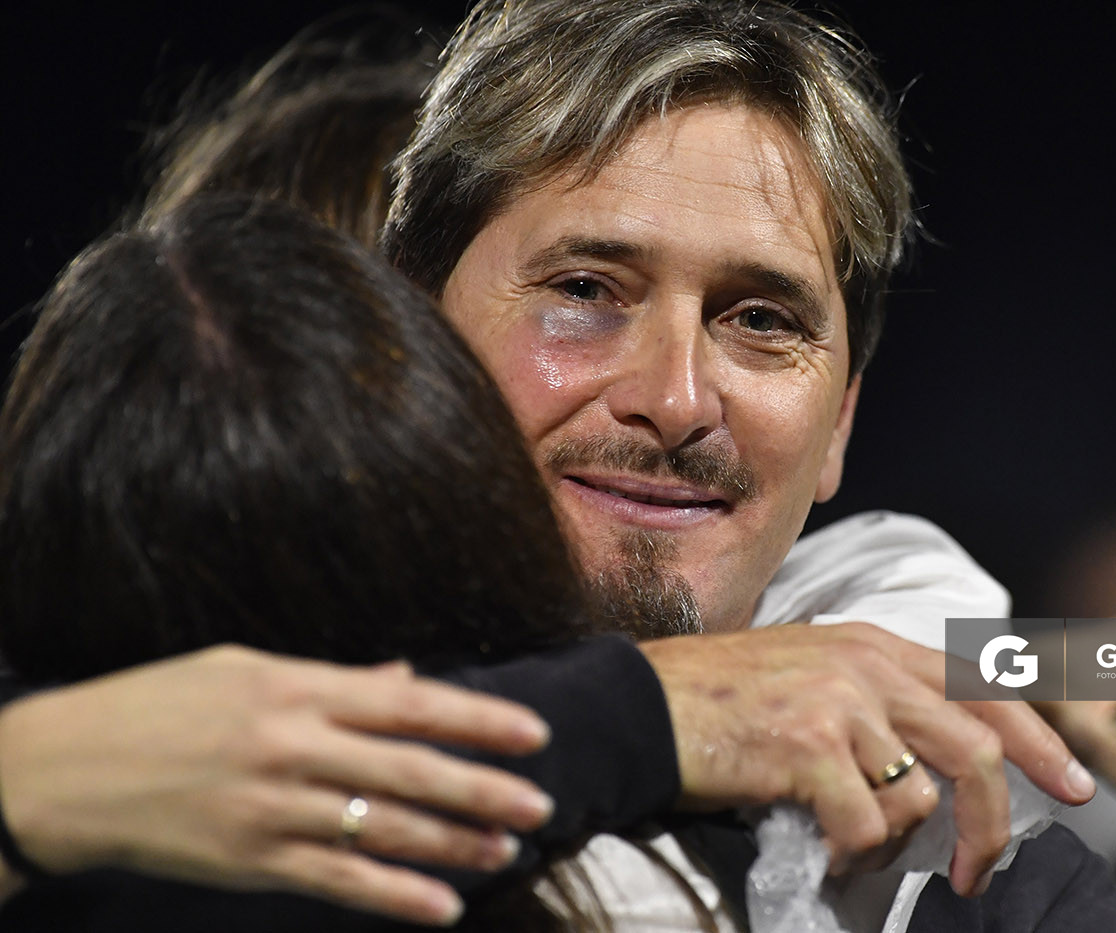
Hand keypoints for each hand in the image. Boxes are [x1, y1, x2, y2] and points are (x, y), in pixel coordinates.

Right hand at [0, 645, 556, 925]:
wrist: (63, 772)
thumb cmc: (156, 705)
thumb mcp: (244, 669)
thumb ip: (334, 679)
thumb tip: (405, 679)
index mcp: (297, 688)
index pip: (410, 704)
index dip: (477, 720)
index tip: (531, 733)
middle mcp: (294, 746)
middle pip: (411, 771)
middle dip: (484, 789)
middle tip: (541, 802)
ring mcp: (274, 808)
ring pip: (384, 830)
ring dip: (453, 844)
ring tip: (505, 849)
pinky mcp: (252, 862)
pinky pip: (338, 882)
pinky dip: (394, 896)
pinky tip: (440, 908)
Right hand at [639, 622, 1096, 896]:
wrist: (642, 706)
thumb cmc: (722, 698)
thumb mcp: (811, 672)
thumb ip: (874, 702)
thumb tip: (931, 772)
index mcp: (875, 645)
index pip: (985, 683)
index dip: (1042, 737)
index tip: (1075, 786)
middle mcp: (868, 665)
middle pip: (979, 748)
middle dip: (993, 824)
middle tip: (978, 873)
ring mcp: (841, 703)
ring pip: (920, 798)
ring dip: (897, 845)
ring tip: (854, 849)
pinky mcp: (810, 747)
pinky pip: (866, 827)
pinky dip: (852, 855)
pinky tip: (822, 848)